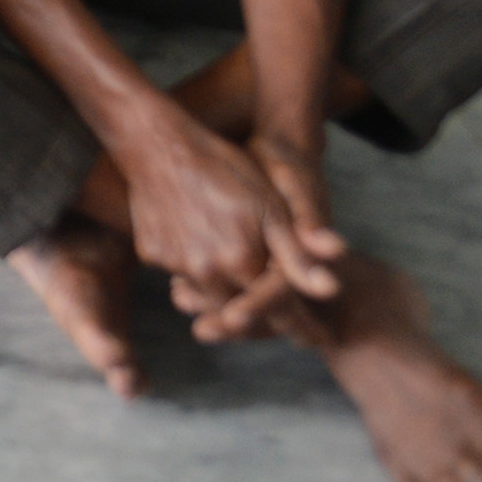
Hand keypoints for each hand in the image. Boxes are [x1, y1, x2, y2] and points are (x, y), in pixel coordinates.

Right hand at [114, 100, 339, 320]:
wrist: (158, 143)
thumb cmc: (224, 168)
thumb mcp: (271, 205)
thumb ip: (298, 254)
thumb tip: (331, 290)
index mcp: (241, 262)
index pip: (277, 311)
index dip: (299, 324)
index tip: (319, 339)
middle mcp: (206, 273)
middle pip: (239, 310)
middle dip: (258, 313)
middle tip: (272, 308)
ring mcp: (174, 264)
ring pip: (206, 295)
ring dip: (223, 295)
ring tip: (234, 276)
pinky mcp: (150, 254)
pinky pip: (178, 273)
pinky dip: (191, 270)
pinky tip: (199, 247)